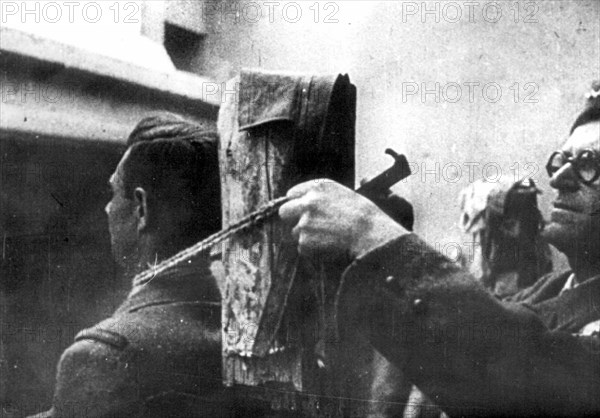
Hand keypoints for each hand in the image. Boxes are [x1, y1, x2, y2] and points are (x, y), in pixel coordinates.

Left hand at [279, 180, 407, 258]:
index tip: (302, 211)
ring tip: (328, 239)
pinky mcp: (305, 241)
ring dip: (306, 237)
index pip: (292, 194)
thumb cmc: (365, 217)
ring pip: (294, 232)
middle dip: (292, 219)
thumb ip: (321, 197)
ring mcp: (305, 222)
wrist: (371, 236)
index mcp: (318, 187)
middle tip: (307, 227)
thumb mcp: (344, 194)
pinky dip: (312, 251)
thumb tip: (305, 204)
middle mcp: (308, 202)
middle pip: (284, 211)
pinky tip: (329, 248)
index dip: (297, 203)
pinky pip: (302, 248)